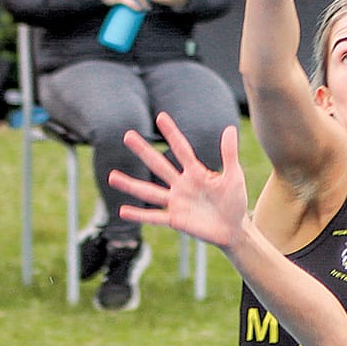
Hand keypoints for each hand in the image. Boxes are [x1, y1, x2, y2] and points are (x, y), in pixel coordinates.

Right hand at [113, 114, 247, 249]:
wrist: (233, 228)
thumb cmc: (235, 201)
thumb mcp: (234, 176)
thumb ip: (229, 154)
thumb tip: (229, 128)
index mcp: (196, 172)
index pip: (182, 149)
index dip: (172, 133)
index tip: (160, 116)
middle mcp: (181, 185)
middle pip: (159, 165)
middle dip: (143, 151)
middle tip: (127, 136)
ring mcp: (176, 202)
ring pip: (149, 192)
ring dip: (130, 184)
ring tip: (111, 176)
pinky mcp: (176, 220)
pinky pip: (154, 217)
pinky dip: (139, 215)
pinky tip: (122, 211)